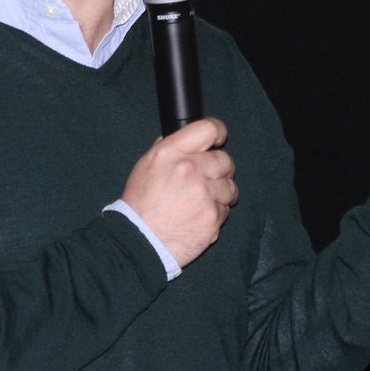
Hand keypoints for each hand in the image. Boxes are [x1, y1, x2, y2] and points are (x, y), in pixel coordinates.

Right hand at [121, 118, 235, 267]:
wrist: (140, 241)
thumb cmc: (140, 203)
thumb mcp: (146, 166)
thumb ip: (168, 149)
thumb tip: (187, 141)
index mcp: (170, 153)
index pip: (207, 129)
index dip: (217, 132)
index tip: (218, 139)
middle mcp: (189, 169)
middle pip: (224, 159)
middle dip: (219, 168)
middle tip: (206, 179)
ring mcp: (204, 194)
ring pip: (230, 186)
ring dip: (220, 192)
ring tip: (202, 200)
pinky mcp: (213, 217)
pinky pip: (226, 209)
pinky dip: (216, 212)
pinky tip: (199, 216)